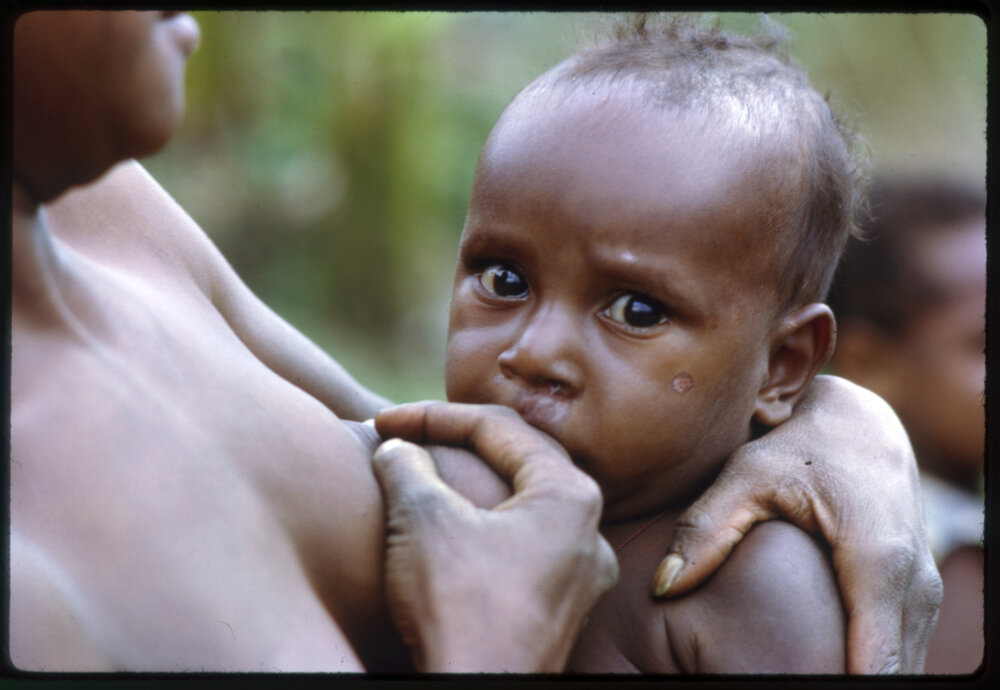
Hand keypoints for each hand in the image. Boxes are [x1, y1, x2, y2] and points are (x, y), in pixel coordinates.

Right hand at [372, 401, 617, 672]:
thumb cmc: (459, 608)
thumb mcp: (421, 519)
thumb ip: (406, 465)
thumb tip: (395, 448)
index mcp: (570, 496)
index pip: (497, 429)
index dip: (432, 417)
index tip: (382, 421)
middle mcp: (588, 532)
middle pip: (516, 460)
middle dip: (453, 443)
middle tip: (402, 439)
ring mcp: (578, 575)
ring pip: (518, 505)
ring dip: (466, 485)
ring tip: (421, 476)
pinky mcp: (558, 608)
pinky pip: (519, 545)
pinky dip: (480, 526)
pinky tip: (448, 531)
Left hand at [652, 375, 941, 673]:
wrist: (858, 422)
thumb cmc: (798, 445)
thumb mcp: (748, 475)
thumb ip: (707, 528)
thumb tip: (664, 585)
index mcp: (876, 558)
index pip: (874, 660)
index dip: (839, 684)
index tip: (793, 685)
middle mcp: (912, 582)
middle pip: (893, 672)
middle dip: (840, 681)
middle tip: (779, 679)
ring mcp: (922, 591)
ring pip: (903, 665)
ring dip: (855, 673)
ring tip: (796, 672)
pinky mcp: (917, 595)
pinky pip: (903, 648)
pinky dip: (870, 663)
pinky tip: (824, 669)